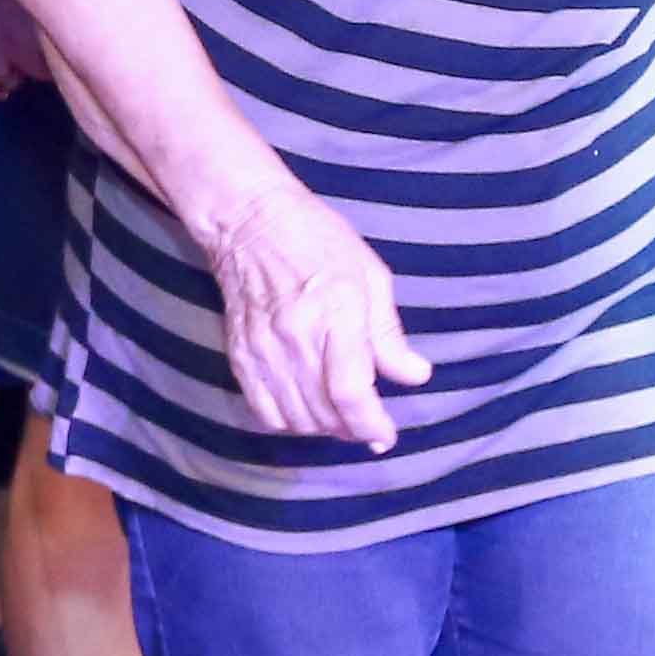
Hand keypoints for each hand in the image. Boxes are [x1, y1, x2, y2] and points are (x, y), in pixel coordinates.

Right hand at [194, 174, 426, 449]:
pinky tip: (306, 411)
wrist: (249, 220)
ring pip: (294, 418)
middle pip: (323, 412)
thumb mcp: (370, 275)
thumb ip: (389, 333)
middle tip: (369, 427)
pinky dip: (288, 422)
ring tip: (341, 419)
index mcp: (336, 312)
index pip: (349, 391)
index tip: (385, 436)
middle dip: (352, 430)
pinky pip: (263, 411)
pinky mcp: (239, 355)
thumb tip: (415, 376)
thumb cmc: (318, 240)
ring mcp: (262, 348)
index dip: (370, 424)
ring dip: (323, 429)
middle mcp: (296, 336)